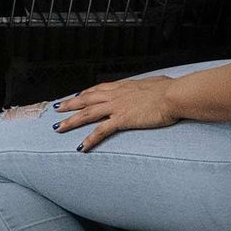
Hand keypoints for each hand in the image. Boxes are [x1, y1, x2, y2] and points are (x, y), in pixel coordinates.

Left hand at [52, 76, 178, 151]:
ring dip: (71, 121)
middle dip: (69, 104)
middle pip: (86, 99)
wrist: (174, 95)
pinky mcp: (122, 120)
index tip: (75, 96)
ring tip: (58, 128)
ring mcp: (117, 107)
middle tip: (56, 108)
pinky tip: (81, 146)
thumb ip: (149, 86)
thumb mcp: (155, 83)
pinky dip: (89, 139)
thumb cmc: (170, 89)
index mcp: (123, 86)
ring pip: (87, 114)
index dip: (84, 93)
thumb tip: (154, 86)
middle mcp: (116, 95)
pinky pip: (101, 131)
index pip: (98, 89)